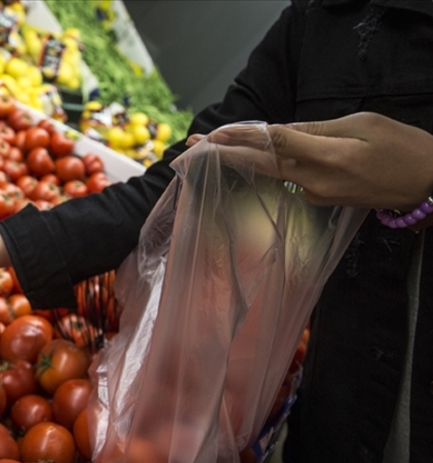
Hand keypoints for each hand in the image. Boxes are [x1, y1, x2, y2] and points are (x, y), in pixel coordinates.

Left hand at [186, 112, 432, 210]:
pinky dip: (268, 167)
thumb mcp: (363, 125)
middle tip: (190, 146)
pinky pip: (288, 179)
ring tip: (210, 150)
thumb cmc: (402, 148)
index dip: (241, 137)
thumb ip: (317, 129)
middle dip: (224, 154)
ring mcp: (316, 194)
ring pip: (272, 172)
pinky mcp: (320, 200)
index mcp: (327, 157)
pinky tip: (252, 158)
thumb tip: (280, 130)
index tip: (212, 134)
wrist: (428, 185)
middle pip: (261, 164)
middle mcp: (315, 180)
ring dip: (241, 161)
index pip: (274, 144)